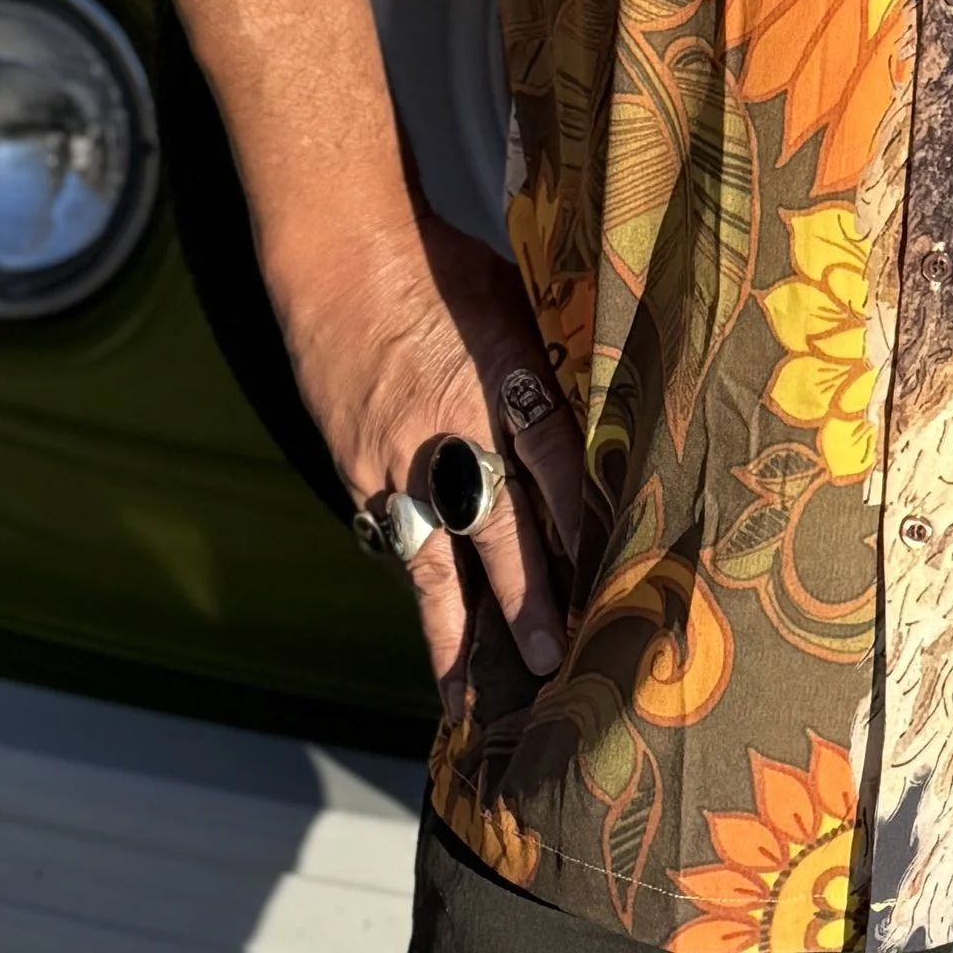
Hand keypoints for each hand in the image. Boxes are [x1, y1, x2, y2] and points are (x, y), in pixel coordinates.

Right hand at [280, 208, 585, 714]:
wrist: (340, 251)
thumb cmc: (444, 267)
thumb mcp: (519, 304)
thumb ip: (553, 366)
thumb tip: (604, 415)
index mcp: (504, 376)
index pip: (556, 460)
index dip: (584, 520)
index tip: (613, 575)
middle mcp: (451, 427)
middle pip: (495, 527)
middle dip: (526, 600)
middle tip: (553, 664)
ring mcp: (397, 455)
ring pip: (432, 558)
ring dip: (455, 630)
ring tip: (470, 701)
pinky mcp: (358, 467)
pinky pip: (392, 537)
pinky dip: (415, 585)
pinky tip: (433, 634)